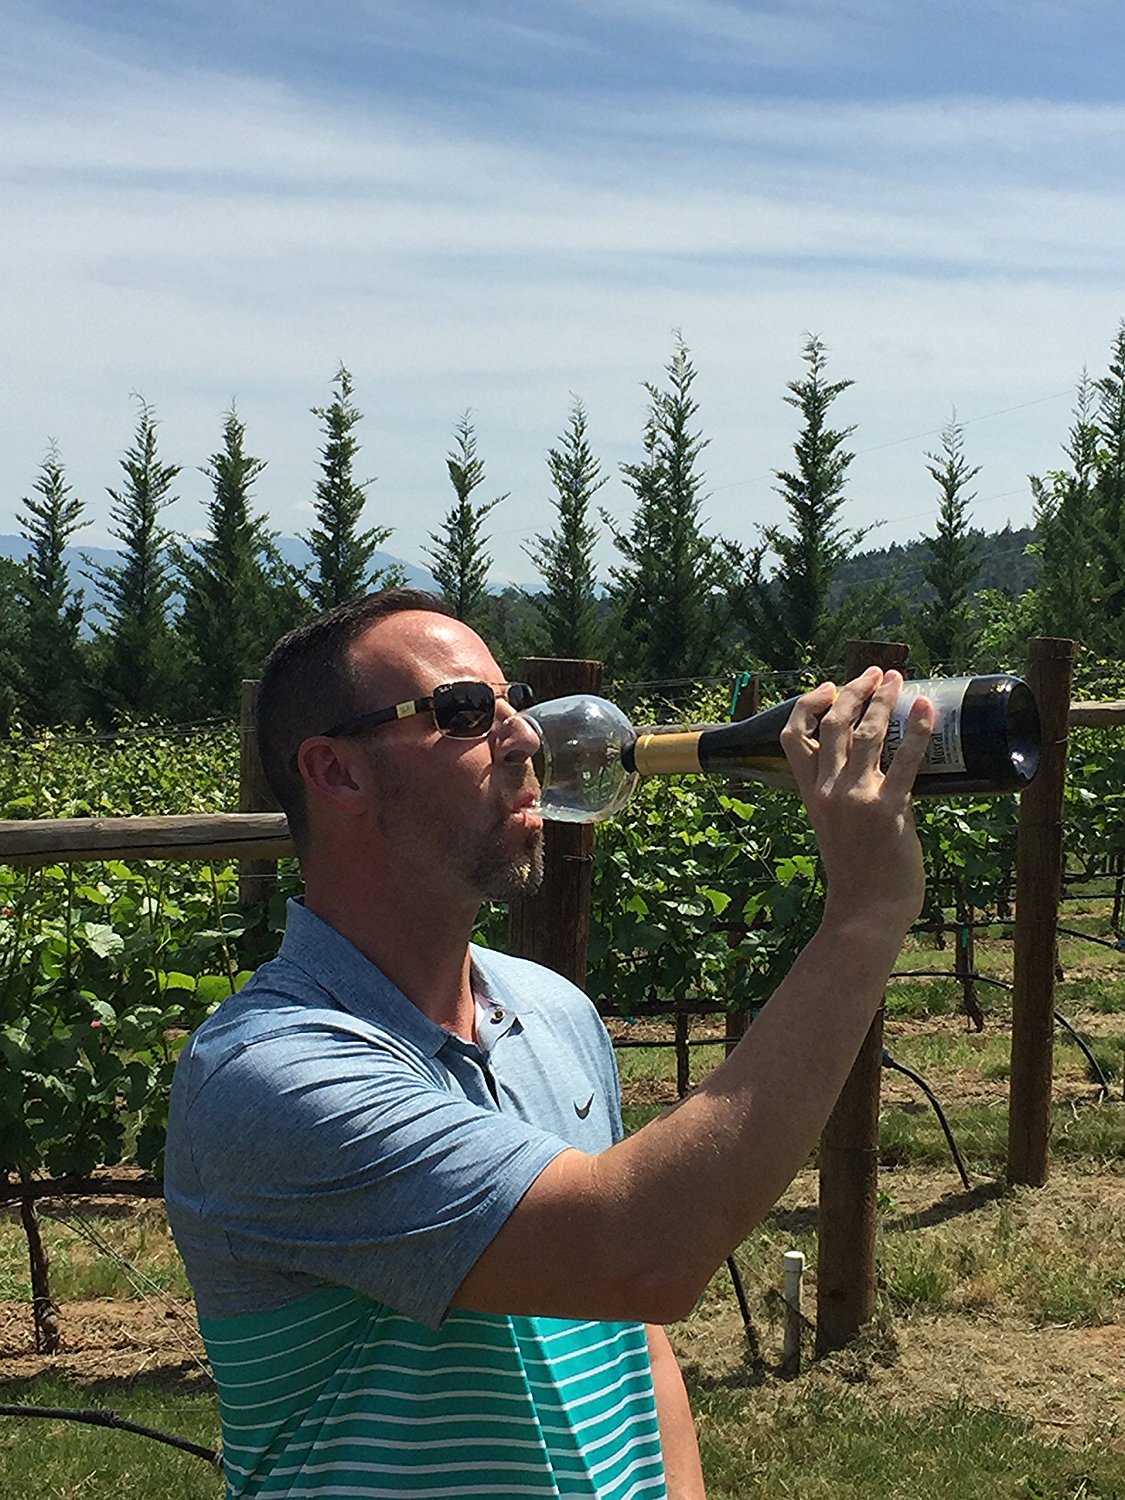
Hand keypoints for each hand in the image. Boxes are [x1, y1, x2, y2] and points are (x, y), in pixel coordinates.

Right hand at [780, 668, 935, 935]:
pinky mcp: (889, 809)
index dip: (808, 705)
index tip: (829, 688)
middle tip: (875, 674)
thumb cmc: (856, 875)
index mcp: (810, 794)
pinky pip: (906, 760)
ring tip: (898, 679)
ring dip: (884, 699)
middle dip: (854, 690)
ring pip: (867, 733)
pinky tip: (926, 707)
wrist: (865, 912)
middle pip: (833, 724)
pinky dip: (918, 729)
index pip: (794, 737)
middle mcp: (828, 790)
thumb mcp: (836, 828)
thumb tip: (878, 773)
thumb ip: (847, 799)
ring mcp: (857, 798)